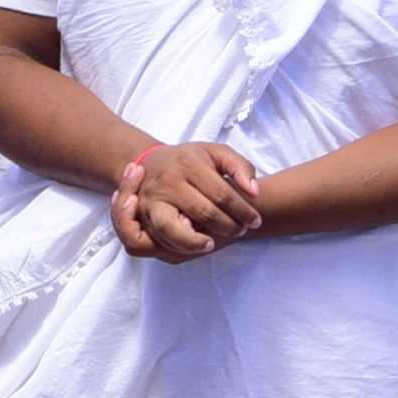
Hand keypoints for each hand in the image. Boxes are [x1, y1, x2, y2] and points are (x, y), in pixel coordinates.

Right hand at [110, 141, 261, 261]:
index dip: (243, 211)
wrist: (150, 162)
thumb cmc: (190, 161)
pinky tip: (194, 245)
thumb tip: (254, 192)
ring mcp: (150, 201)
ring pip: (170, 229)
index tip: (255, 221)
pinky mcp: (141, 216)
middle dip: (228, 227)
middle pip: (202, 212)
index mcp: (188, 164)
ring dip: (195, 242)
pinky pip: (157, 238)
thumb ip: (240, 167)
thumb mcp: (216, 153)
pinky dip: (175, 245)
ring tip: (212, 244)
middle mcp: (167, 183)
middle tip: (241, 231)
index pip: (221, 194)